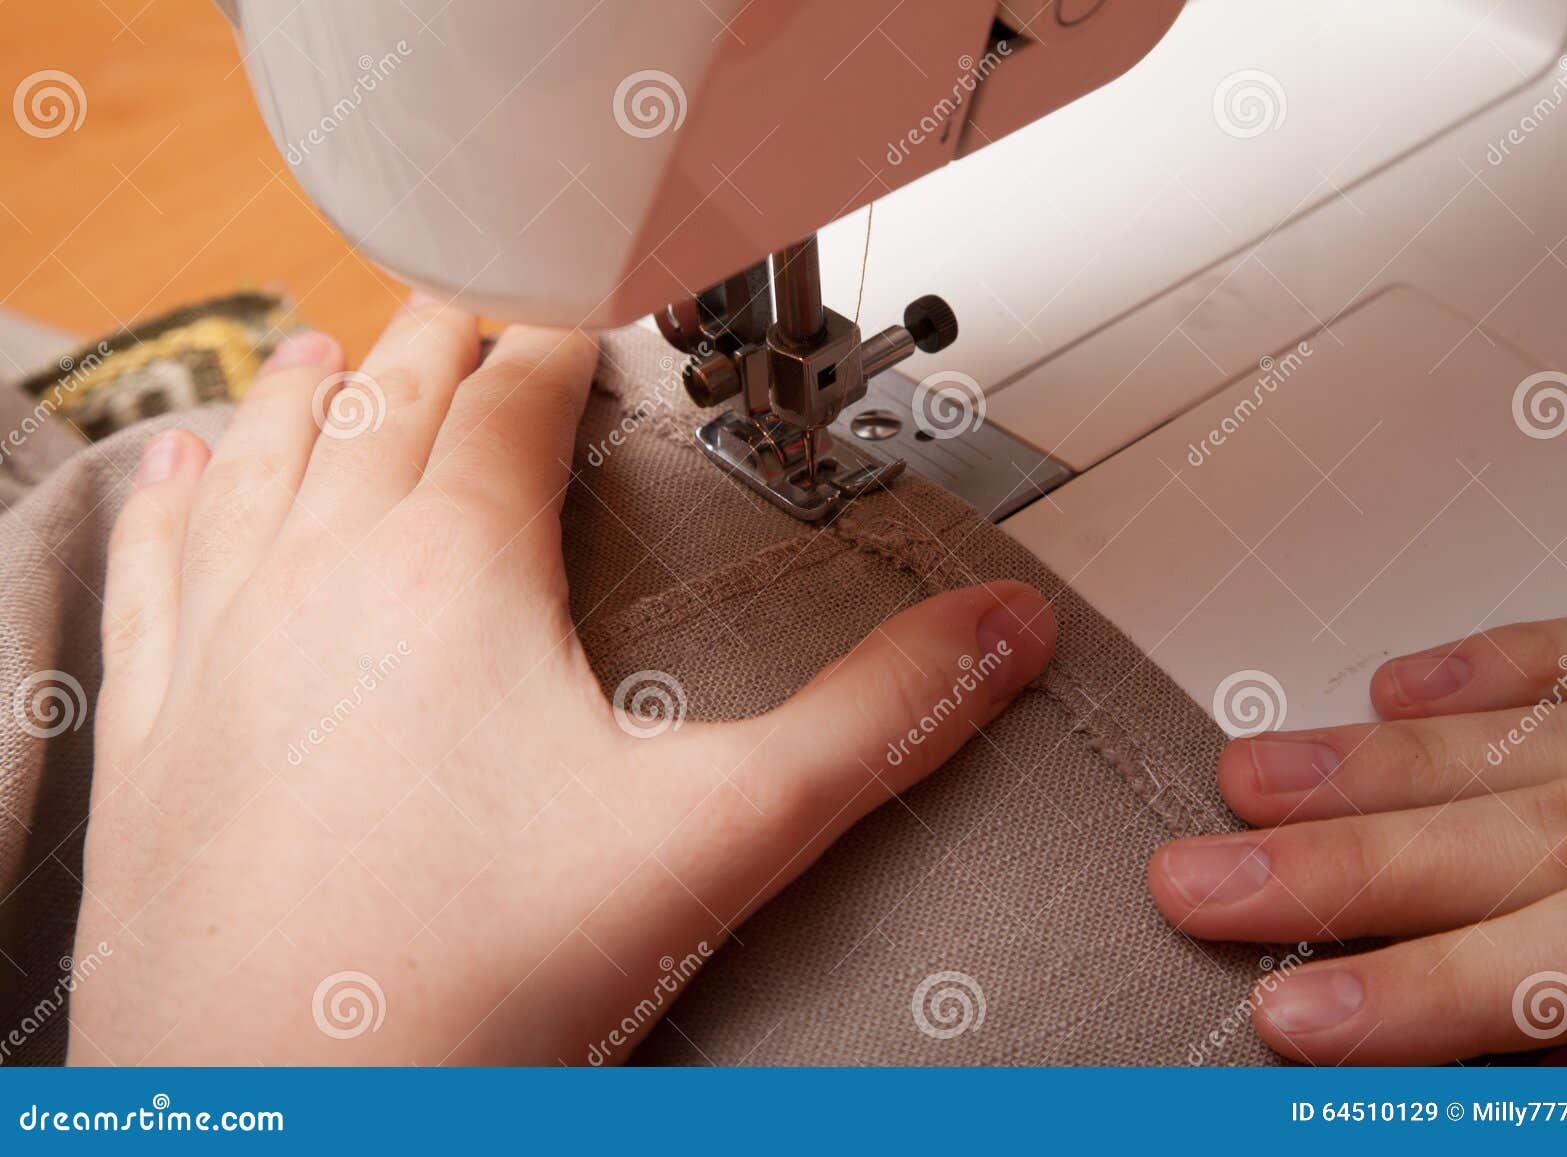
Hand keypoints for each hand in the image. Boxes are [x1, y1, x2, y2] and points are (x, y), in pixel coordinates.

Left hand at [71, 296, 1055, 1064]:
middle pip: (386, 403)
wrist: (284, 1110)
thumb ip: (878, 721)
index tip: (581, 306)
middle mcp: (322, 575)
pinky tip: (175, 465)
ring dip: (308, 393)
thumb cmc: (476, 975)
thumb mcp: (720, 835)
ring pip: (262, 461)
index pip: (513, 399)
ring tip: (333, 352)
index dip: (556, 336)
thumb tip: (1001, 632)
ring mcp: (220, 643)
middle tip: (473, 303)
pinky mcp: (151, 724)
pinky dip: (173, 497)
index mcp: (458, 569)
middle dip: (440, 339)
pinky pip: (155, 563)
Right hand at [1149, 618, 1566, 1062]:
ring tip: (1244, 776)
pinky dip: (1489, 667)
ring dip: (1360, 766)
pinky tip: (1396, 686)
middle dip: (1325, 868)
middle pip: (1480, 845)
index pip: (1528, 975)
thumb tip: (1466, 1064)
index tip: (1287, 1013)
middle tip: (1195, 883)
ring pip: (1497, 749)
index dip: (1405, 995)